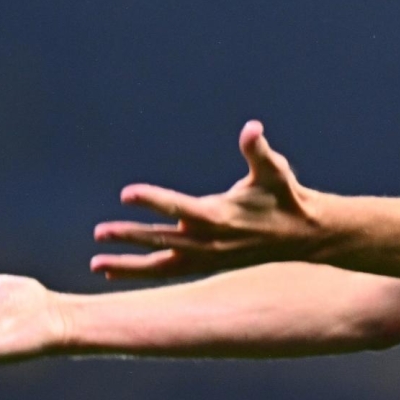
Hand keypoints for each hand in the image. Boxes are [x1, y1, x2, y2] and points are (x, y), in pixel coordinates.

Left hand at [91, 120, 324, 280]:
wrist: (303, 236)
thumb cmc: (285, 197)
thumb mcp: (274, 171)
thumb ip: (258, 150)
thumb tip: (253, 128)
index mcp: (220, 216)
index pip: (179, 208)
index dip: (152, 200)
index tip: (126, 193)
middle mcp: (209, 241)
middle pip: (162, 240)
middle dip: (130, 236)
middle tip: (99, 232)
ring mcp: (206, 257)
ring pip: (161, 265)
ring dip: (129, 264)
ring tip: (96, 264)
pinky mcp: (205, 264)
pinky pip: (168, 271)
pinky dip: (142, 271)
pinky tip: (114, 270)